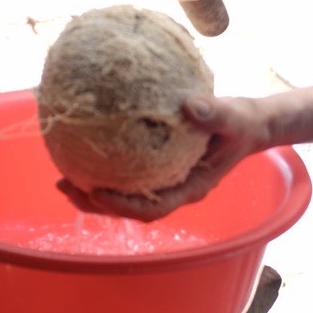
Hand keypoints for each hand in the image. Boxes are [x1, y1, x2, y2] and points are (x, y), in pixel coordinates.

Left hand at [56, 93, 274, 220]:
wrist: (250, 125)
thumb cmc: (243, 123)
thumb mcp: (236, 117)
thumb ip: (216, 113)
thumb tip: (189, 104)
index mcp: (191, 187)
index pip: (153, 207)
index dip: (123, 205)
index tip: (98, 192)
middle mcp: (175, 189)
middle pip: (130, 209)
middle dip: (96, 203)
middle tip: (65, 185)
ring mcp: (166, 181)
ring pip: (124, 196)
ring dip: (92, 191)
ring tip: (62, 177)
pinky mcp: (158, 167)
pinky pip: (127, 173)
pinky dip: (104, 169)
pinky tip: (82, 151)